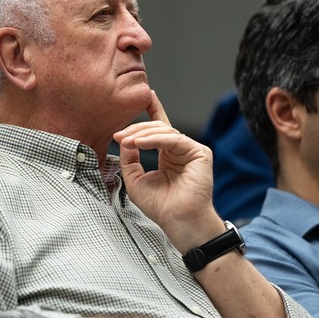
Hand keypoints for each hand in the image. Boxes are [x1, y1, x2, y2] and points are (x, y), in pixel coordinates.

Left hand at [114, 91, 222, 249]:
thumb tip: (124, 141)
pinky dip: (155, 139)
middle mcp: (180, 151)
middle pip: (157, 129)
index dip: (153, 111)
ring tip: (126, 140)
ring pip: (165, 131)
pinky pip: (175, 139)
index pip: (159, 129)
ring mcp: (191, 151)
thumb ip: (129, 160)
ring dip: (142, 134)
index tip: (145, 96)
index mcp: (168, 156)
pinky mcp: (200, 153)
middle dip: (136, 129)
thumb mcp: (135, 181)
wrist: (179, 221)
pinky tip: (140, 144)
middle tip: (118, 135)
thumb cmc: (161, 207)